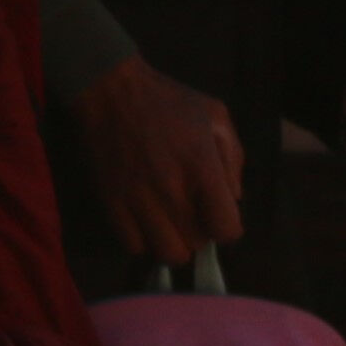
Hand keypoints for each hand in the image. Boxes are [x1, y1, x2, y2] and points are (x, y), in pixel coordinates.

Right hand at [74, 57, 245, 269]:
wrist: (111, 92)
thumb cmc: (168, 101)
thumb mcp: (215, 115)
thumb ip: (234, 157)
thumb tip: (234, 197)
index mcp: (202, 166)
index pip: (226, 228)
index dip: (226, 226)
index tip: (218, 213)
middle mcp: (171, 189)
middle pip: (197, 244)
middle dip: (200, 232)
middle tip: (192, 211)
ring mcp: (139, 200)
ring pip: (167, 253)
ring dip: (174, 242)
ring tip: (170, 222)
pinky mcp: (112, 204)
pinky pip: (134, 247)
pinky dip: (144, 240)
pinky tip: (146, 220)